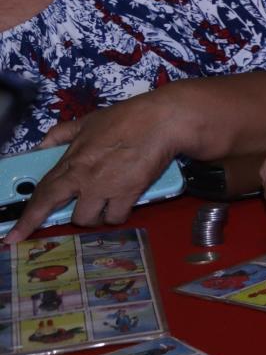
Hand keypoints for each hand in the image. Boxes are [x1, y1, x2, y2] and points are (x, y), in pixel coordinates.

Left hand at [8, 99, 185, 241]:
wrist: (162, 121)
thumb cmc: (127, 117)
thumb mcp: (87, 121)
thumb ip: (61, 134)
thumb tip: (41, 146)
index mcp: (71, 162)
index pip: (42, 195)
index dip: (27, 219)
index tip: (13, 236)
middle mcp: (84, 179)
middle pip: (67, 215)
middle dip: (69, 218)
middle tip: (80, 210)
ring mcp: (106, 188)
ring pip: (90, 219)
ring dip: (96, 215)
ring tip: (106, 202)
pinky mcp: (129, 193)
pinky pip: (116, 217)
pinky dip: (118, 213)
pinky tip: (123, 202)